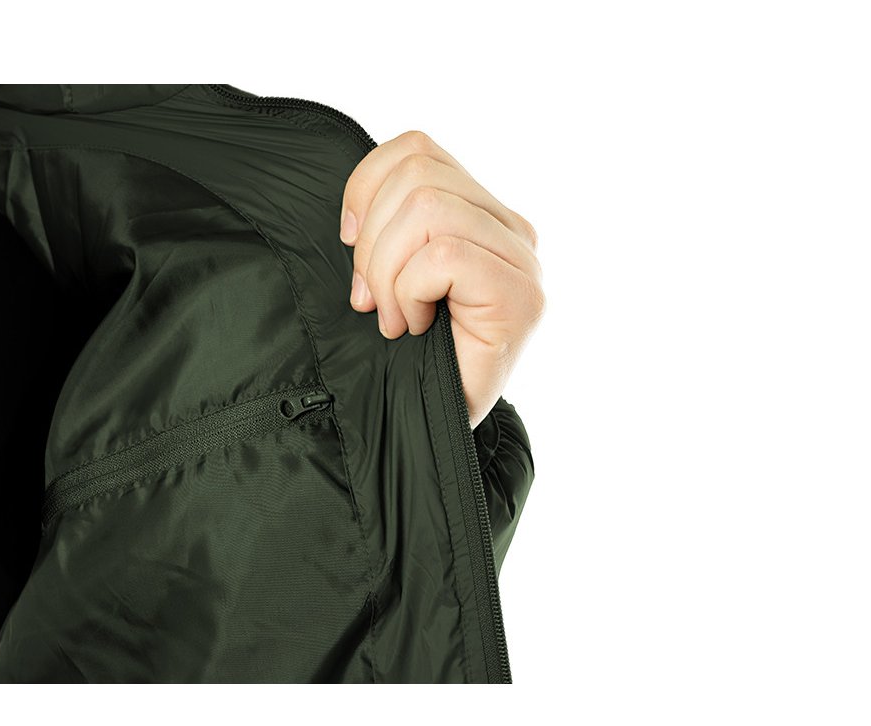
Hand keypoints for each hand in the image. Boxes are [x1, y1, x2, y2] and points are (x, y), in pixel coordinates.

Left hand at [340, 130, 544, 429]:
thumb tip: (357, 213)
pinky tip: (416, 327)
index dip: (365, 188)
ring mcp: (521, 261)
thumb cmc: (409, 356)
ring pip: (427, 209)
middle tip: (370, 299)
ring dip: (388, 272)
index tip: (349, 244)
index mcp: (479, 213)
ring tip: (396, 319)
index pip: (416, 149)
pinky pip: (443, 254)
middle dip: (372, 240)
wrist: (433, 430)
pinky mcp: (521, 295)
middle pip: (418, 174)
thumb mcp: (387, 275)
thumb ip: (388, 225)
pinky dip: (410, 292)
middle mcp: (510, 229)